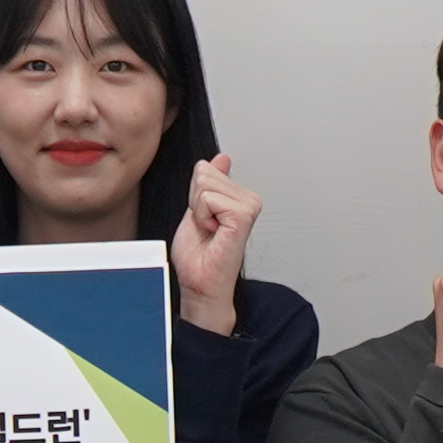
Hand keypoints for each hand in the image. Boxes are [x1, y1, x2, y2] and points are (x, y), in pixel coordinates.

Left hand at [169, 153, 260, 332]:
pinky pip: (208, 198)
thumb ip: (208, 184)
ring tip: (210, 231)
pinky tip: (214, 233)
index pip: (205, 169)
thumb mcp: (198, 210)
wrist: (201, 283)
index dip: (193, 196)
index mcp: (239, 196)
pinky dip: (202, 217)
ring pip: (204, 184)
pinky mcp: (243, 214)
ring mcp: (248, 205)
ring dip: (198, 211)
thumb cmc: (199, 257)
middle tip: (206, 227)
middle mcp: (248, 199)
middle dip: (195, 202)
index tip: (203, 220)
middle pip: (203, 173)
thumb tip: (220, 159)